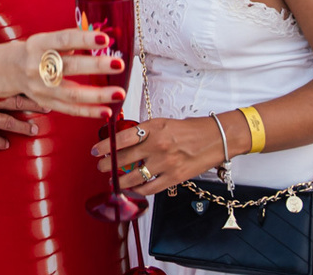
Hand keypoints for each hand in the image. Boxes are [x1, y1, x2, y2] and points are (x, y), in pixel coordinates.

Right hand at [6, 30, 124, 119]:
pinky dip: (89, 112)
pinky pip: (70, 110)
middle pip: (69, 67)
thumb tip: (101, 38)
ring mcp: (41, 88)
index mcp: (39, 44)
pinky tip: (107, 111)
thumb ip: (71, 39)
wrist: (9, 69)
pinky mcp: (46, 103)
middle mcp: (38, 66)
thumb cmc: (36, 51)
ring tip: (119, 93)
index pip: (64, 40)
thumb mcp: (47, 39)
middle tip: (119, 64)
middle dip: (96, 66)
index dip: (84, 39)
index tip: (104, 38)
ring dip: (98, 95)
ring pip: (72, 93)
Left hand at [91, 116, 221, 195]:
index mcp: (154, 127)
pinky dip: (139, 190)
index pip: (122, 138)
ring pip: (134, 176)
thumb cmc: (191, 129)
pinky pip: (150, 188)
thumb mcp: (164, 123)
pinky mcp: (174, 177)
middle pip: (125, 158)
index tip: (96, 150)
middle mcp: (158, 145)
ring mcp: (165, 162)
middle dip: (108, 165)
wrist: (216, 138)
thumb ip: (145, 131)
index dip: (106, 146)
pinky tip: (133, 189)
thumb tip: (125, 140)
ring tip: (114, 181)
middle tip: (101, 167)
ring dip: (120, 180)